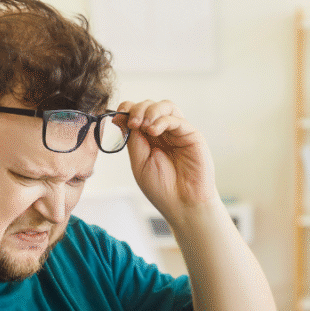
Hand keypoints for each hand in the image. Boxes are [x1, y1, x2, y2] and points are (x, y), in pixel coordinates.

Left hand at [117, 100, 217, 221]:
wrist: (183, 204)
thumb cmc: (162, 188)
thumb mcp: (139, 162)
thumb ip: (133, 140)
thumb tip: (121, 118)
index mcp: (149, 139)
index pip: (137, 114)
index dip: (127, 109)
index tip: (118, 116)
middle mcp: (164, 132)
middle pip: (149, 105)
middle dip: (137, 109)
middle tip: (132, 123)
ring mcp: (178, 132)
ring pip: (165, 106)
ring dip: (150, 110)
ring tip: (142, 125)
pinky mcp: (192, 135)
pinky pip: (176, 119)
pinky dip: (162, 120)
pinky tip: (153, 131)